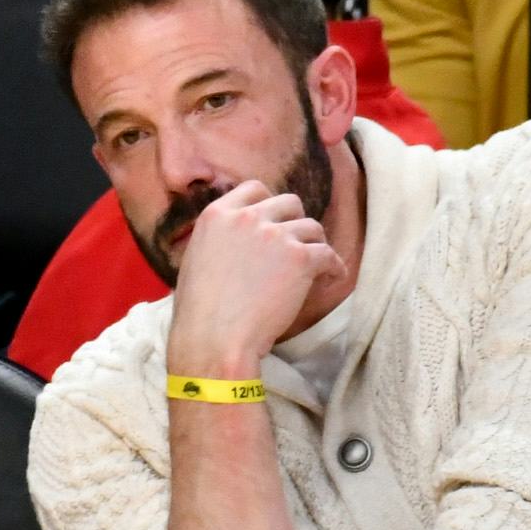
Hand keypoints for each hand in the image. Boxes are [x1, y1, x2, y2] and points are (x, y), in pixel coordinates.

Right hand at [164, 179, 341, 377]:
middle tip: (296, 244)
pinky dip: (335, 267)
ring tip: (314, 265)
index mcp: (217, 215)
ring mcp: (276, 235)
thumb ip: (219, 239)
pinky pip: (328, 254)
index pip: (253, 189)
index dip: (268, 203)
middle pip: (288, 202)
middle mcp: (248, 218)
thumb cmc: (199, 314)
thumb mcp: (195, 260)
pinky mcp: (300, 258)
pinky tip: (334, 277)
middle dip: (295, 221)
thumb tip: (235, 241)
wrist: (215, 340)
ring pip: (312, 227)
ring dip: (314, 244)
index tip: (274, 220)